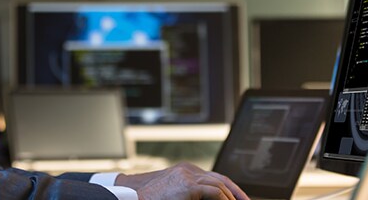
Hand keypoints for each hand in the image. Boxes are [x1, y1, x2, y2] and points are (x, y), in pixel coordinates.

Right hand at [116, 162, 248, 199]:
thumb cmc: (147, 198)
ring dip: (232, 198)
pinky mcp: (188, 184)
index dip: (229, 188)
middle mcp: (188, 169)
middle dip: (236, 192)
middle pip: (220, 178)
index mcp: (185, 171)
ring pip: (220, 185)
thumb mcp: (172, 195)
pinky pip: (215, 192)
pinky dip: (224, 199)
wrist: (129, 197)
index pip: (214, 177)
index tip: (238, 198)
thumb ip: (189, 195)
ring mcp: (188, 175)